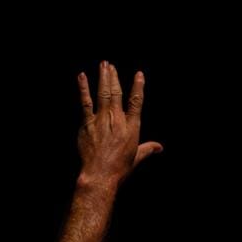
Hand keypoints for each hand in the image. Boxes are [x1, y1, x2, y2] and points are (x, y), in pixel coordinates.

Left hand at [76, 61, 162, 187]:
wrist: (100, 175)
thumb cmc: (119, 169)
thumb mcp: (136, 158)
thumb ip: (148, 149)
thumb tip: (160, 148)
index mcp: (131, 128)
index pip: (136, 102)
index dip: (138, 87)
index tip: (138, 75)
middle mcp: (117, 120)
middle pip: (117, 93)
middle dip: (114, 78)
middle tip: (111, 65)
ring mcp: (101, 120)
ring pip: (103, 94)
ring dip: (103, 78)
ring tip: (103, 65)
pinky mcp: (87, 124)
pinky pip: (85, 103)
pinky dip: (83, 89)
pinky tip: (82, 77)